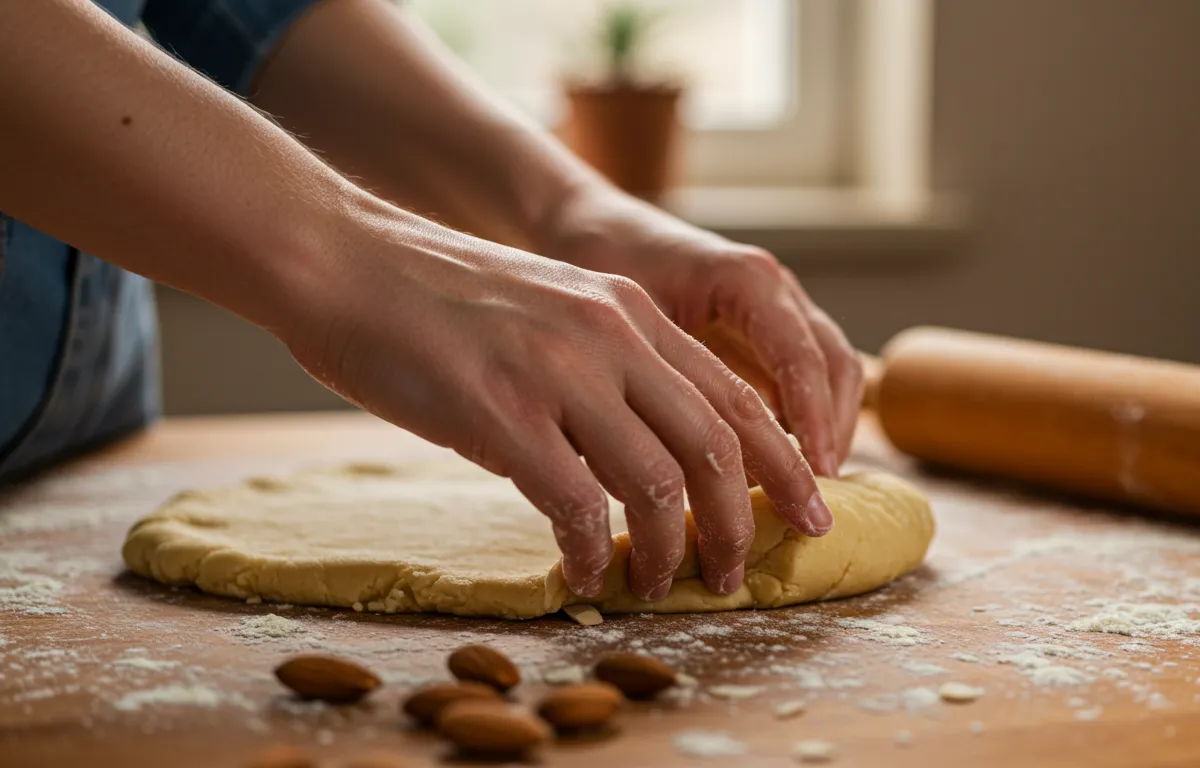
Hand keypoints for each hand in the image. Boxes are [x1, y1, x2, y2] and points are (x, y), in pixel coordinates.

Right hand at [280, 201, 833, 601]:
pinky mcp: (500, 412)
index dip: (785, 466)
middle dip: (741, 522)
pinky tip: (584, 575)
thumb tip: (655, 459)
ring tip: (659, 585)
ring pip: (658, 484)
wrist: (347, 261)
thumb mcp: (555, 311)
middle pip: (719, 446)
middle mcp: (611, 336)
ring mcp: (558, 372)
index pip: (738, 399)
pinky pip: (573, 505)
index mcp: (632, 312)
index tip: (807, 514)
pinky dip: (590, 553)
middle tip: (738, 572)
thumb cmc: (442, 299)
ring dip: (667, 551)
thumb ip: (613, 369)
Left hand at [540, 188, 865, 475]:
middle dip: (832, 432)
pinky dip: (806, 420)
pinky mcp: (769, 329)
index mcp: (745, 279)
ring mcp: (779, 306)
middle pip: (834, 364)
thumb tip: (675, 468)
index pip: (800, 355)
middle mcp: (775, 289)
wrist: (594, 225)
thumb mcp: (621, 319)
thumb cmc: (601, 263)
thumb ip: (656, 379)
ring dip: (827, 430)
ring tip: (802, 491)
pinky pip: (807, 376)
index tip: (815, 473)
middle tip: (814, 498)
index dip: (813, 418)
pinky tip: (778, 468)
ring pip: (833, 371)